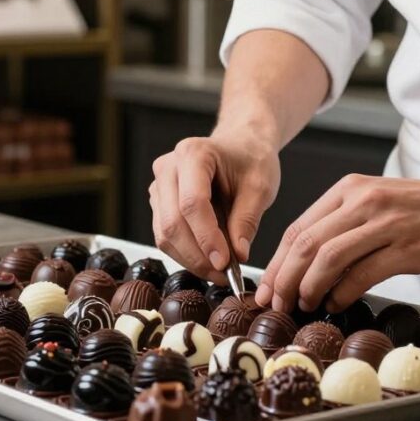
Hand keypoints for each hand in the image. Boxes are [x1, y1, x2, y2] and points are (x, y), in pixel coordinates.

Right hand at [149, 135, 280, 283]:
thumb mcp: (260, 186)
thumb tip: (237, 255)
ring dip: (190, 259)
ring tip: (219, 271)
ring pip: (164, 234)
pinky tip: (208, 260)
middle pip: (172, 222)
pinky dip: (185, 253)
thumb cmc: (251, 160)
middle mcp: (168, 167)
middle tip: (224, 274)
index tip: (225, 262)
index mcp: (193, 154)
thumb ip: (247, 220)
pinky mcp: (159, 203)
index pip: (192, 203)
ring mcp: (159, 185)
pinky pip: (164, 235)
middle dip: (197, 255)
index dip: (206, 237)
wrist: (240, 146)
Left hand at [257, 172, 419, 312]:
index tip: (267, 288)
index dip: (277, 263)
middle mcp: (361, 202)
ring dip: (308, 288)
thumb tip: (309, 267)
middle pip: (304, 244)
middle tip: (275, 304)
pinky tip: (336, 303)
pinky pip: (362, 273)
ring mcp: (383, 224)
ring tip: (303, 306)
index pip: (297, 228)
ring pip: (327, 258)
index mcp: (348, 190)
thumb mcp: (376, 205)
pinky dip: (342, 292)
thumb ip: (343, 227)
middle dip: (283, 279)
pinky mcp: (406, 247)